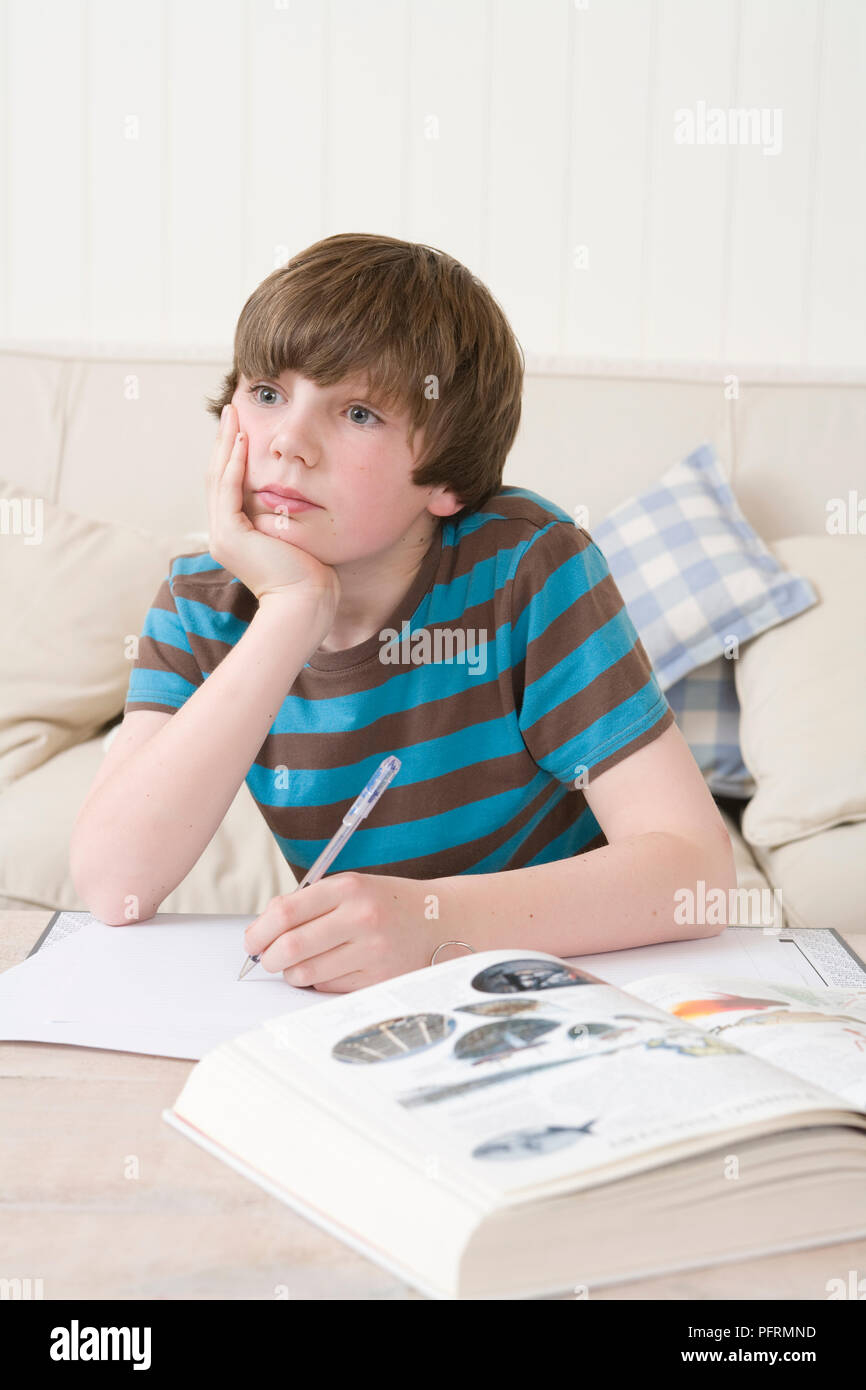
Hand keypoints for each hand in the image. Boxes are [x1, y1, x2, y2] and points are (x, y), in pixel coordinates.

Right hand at [206, 401, 341, 613]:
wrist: (307, 603)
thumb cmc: (313, 575)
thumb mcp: (298, 535)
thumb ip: (290, 515)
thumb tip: (299, 495)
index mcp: (236, 534)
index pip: (229, 485)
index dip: (233, 453)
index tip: (242, 426)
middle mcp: (223, 533)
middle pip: (218, 476)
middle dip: (225, 440)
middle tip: (231, 408)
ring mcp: (222, 535)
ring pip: (218, 478)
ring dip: (226, 443)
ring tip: (233, 414)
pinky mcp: (229, 535)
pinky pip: (228, 490)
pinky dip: (234, 463)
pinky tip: (242, 440)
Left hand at [242, 872, 439, 991]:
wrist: (441, 921)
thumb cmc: (385, 904)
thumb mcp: (351, 888)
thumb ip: (308, 904)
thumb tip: (262, 931)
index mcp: (349, 888)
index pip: (286, 911)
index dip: (259, 931)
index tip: (252, 941)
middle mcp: (361, 917)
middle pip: (291, 947)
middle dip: (269, 958)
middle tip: (268, 959)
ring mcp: (373, 951)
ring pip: (306, 973)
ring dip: (293, 973)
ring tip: (300, 964)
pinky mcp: (379, 979)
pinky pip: (329, 988)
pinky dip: (319, 982)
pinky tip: (332, 968)